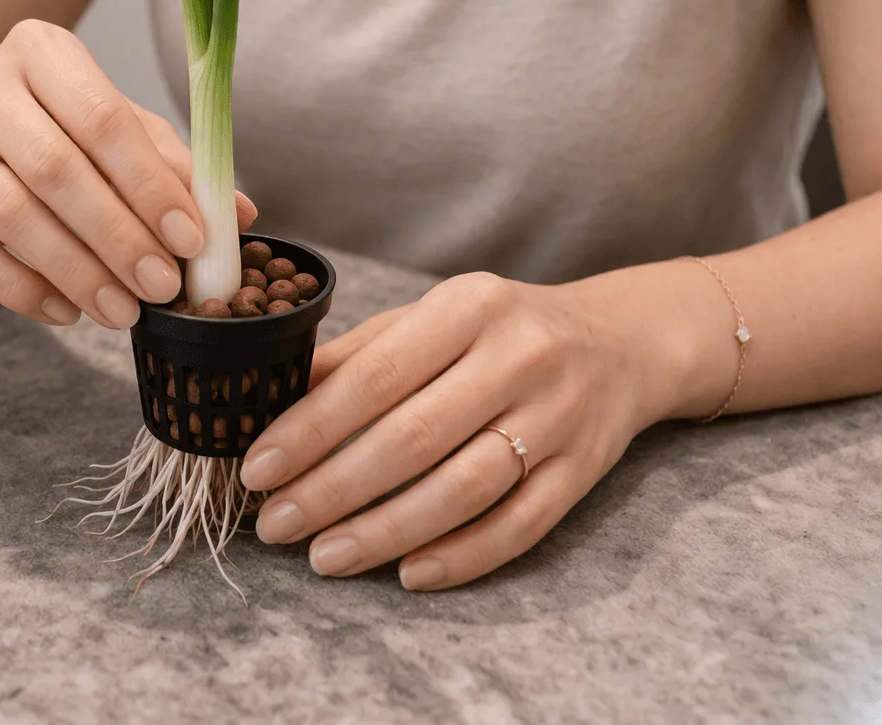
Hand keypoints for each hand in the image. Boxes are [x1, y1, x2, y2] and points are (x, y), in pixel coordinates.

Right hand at [0, 19, 256, 327]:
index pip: (103, 120)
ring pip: (10, 213)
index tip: (192, 240)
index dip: (151, 186)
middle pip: (54, 168)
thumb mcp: (118, 127)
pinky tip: (67, 313)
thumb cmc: (58, 127)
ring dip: (74, 270)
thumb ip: (175, 165)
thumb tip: (238, 215)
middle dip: (116, 236)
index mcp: (41, 50)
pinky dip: (21, 290)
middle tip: (161, 286)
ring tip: (122, 310)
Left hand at [239, 266, 716, 588]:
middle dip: (331, 489)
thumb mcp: (435, 315)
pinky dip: (462, 556)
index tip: (259, 469)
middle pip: (411, 439)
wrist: (622, 343)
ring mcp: (557, 418)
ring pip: (462, 490)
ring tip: (324, 556)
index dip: (310, 429)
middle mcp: (518, 357)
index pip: (374, 377)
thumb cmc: (502, 330)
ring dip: (384, 531)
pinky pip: (520, 526)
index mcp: (468, 307)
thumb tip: (274, 400)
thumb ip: (360, 354)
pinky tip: (408, 573)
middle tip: (276, 524)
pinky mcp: (584, 471)